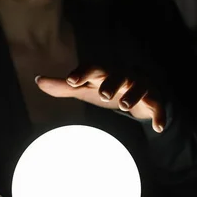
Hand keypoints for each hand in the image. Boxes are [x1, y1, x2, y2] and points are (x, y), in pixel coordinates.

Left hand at [36, 65, 165, 132]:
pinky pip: (158, 106)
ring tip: (124, 105)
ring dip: (132, 94)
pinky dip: (159, 115)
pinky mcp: (154, 99)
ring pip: (139, 87)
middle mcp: (123, 75)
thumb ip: (63, 86)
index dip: (82, 73)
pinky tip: (157, 128)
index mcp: (104, 72)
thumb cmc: (107, 87)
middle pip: (117, 75)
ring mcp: (140, 86)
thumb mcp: (85, 88)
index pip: (92, 68)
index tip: (71, 81)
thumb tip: (38, 80)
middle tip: (102, 94)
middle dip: (110, 82)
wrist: (140, 90)